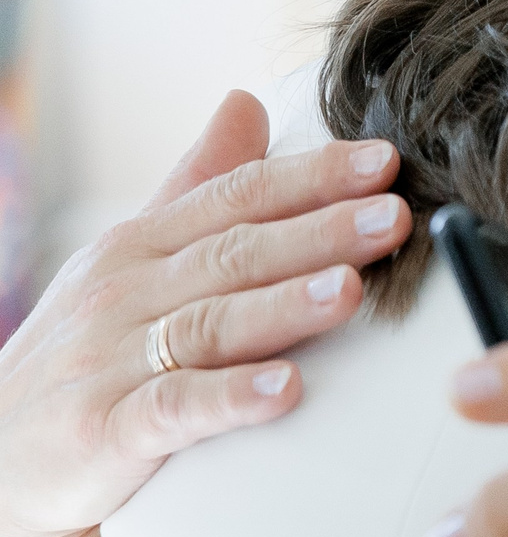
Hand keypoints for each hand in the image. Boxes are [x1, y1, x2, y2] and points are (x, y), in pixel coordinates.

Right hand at [0, 91, 410, 536]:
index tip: (386, 161)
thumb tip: (248, 101)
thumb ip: (196, 188)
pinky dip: (229, 399)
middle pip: (233, 254)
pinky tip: (287, 390)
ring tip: (351, 290)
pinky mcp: (101, 435)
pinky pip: (171, 411)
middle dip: (317, 231)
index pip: (234, 197)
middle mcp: (123, 294)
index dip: (311, 176)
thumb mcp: (132, 262)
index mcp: (139, 246)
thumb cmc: (85, 358)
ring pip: (208, 326)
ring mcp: (108, 364)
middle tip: (395, 216)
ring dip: (282, 306)